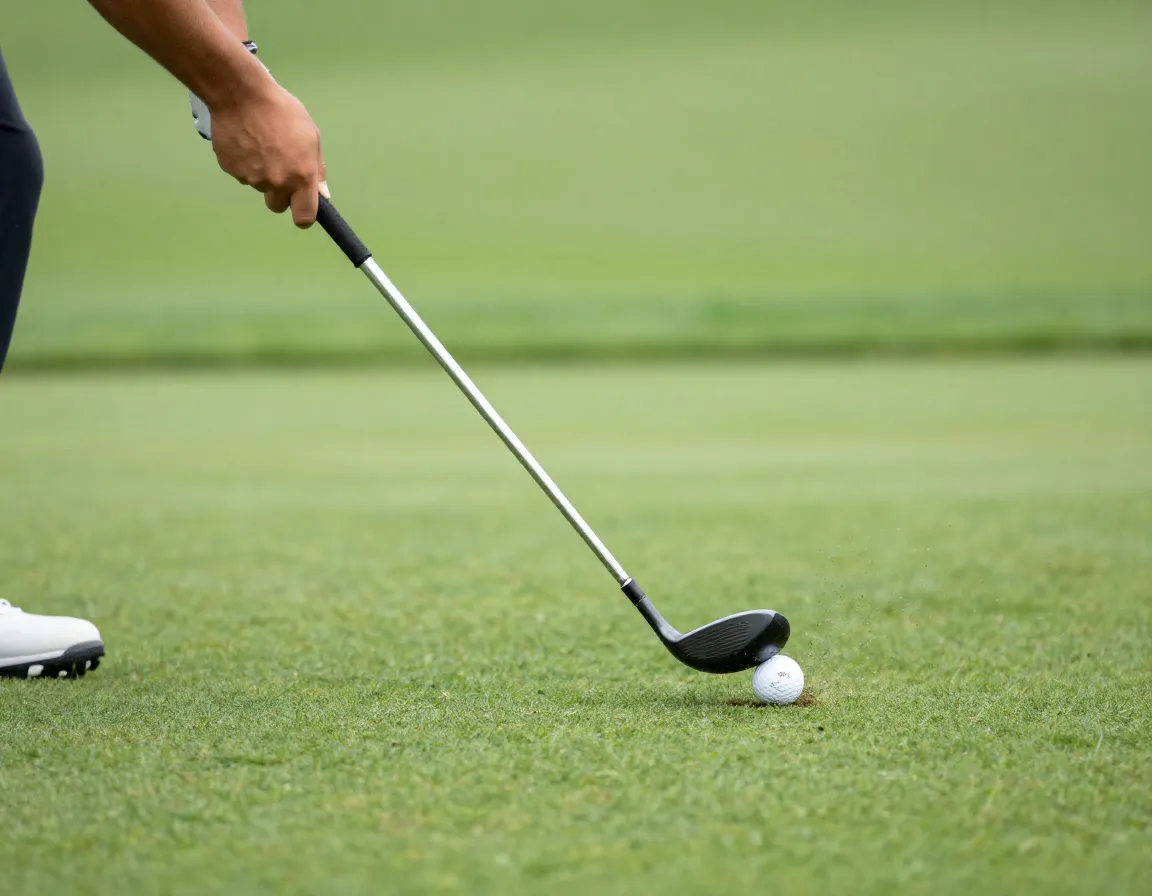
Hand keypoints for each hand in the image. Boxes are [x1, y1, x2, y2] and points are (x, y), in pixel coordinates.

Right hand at [189, 44, 328, 227]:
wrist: (241, 95)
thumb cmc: (282, 111)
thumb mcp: (311, 136)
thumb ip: (317, 169)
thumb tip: (322, 194)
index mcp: (300, 177)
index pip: (304, 217)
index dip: (304, 216)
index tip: (302, 209)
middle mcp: (276, 183)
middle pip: (278, 205)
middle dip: (280, 193)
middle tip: (280, 167)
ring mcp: (251, 178)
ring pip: (260, 187)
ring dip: (262, 174)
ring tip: (262, 145)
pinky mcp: (231, 170)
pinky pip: (242, 175)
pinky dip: (245, 163)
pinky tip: (246, 142)